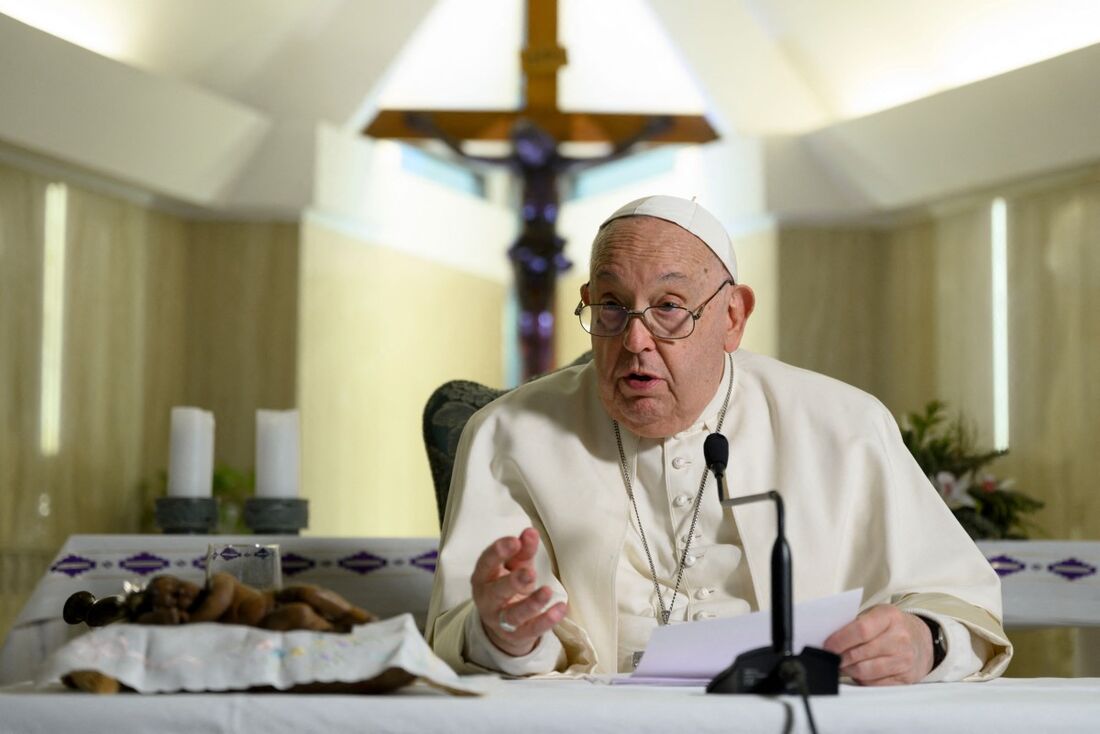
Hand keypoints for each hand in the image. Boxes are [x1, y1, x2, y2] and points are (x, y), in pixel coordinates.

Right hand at [471, 528, 567, 656]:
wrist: (501, 622)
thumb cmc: (508, 584)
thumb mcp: (514, 565)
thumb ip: (522, 550)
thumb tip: (531, 532)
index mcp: (483, 576)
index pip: (486, 563)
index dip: (499, 552)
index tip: (515, 541)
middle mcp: (488, 599)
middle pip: (497, 592)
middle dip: (513, 582)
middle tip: (529, 573)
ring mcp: (500, 619)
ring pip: (514, 614)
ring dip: (531, 603)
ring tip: (547, 591)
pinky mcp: (517, 634)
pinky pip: (532, 629)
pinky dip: (547, 620)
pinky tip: (560, 608)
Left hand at [823, 605, 933, 684]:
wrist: (920, 639)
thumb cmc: (892, 626)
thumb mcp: (876, 614)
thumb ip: (855, 624)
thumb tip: (829, 640)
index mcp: (890, 616)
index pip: (861, 630)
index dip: (840, 640)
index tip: (827, 646)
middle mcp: (900, 638)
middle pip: (860, 653)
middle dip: (840, 657)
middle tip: (830, 657)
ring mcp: (905, 659)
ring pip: (866, 671)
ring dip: (849, 670)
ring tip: (842, 665)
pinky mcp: (906, 678)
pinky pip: (875, 684)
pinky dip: (862, 680)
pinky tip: (858, 673)